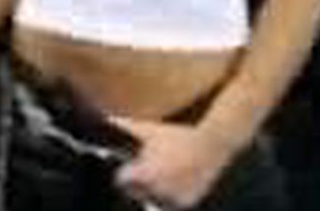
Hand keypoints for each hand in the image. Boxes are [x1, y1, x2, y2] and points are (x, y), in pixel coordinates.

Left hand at [112, 118, 239, 209]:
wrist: (212, 144)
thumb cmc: (178, 136)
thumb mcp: (151, 129)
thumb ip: (127, 125)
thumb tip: (107, 117)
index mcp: (144, 174)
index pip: (121, 181)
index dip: (126, 172)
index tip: (133, 165)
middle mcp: (156, 190)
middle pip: (135, 192)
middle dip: (139, 182)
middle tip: (153, 166)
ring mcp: (171, 199)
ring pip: (152, 200)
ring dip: (155, 190)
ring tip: (167, 172)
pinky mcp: (185, 204)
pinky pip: (170, 204)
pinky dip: (171, 195)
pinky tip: (178, 179)